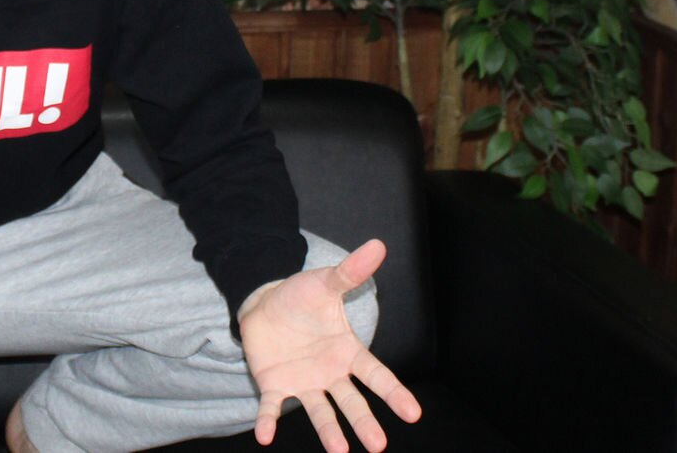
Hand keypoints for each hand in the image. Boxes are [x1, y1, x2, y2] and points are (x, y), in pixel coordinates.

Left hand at [238, 239, 421, 451]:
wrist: (263, 303)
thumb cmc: (300, 297)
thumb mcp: (324, 283)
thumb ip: (350, 273)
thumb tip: (377, 245)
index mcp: (347, 352)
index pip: (376, 375)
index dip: (393, 393)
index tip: (413, 413)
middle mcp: (330, 373)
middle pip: (352, 401)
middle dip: (365, 422)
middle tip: (378, 445)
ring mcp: (304, 381)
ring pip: (320, 411)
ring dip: (329, 432)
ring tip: (340, 451)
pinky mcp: (275, 385)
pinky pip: (272, 406)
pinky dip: (268, 420)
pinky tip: (265, 436)